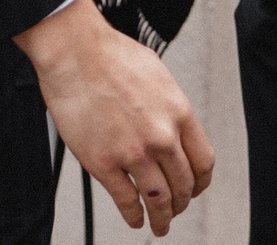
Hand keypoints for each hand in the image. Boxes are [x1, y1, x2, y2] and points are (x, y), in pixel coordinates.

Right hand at [15, 0, 213, 234]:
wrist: (74, 51)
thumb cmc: (110, 55)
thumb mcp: (158, 76)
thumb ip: (169, 108)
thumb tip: (174, 128)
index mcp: (179, 113)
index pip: (203, 163)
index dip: (199, 183)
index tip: (193, 190)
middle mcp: (161, 137)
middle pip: (183, 186)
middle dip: (181, 204)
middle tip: (175, 210)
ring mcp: (133, 152)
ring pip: (159, 200)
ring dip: (162, 218)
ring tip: (160, 225)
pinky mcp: (103, 163)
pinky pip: (126, 201)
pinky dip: (133, 216)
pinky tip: (134, 219)